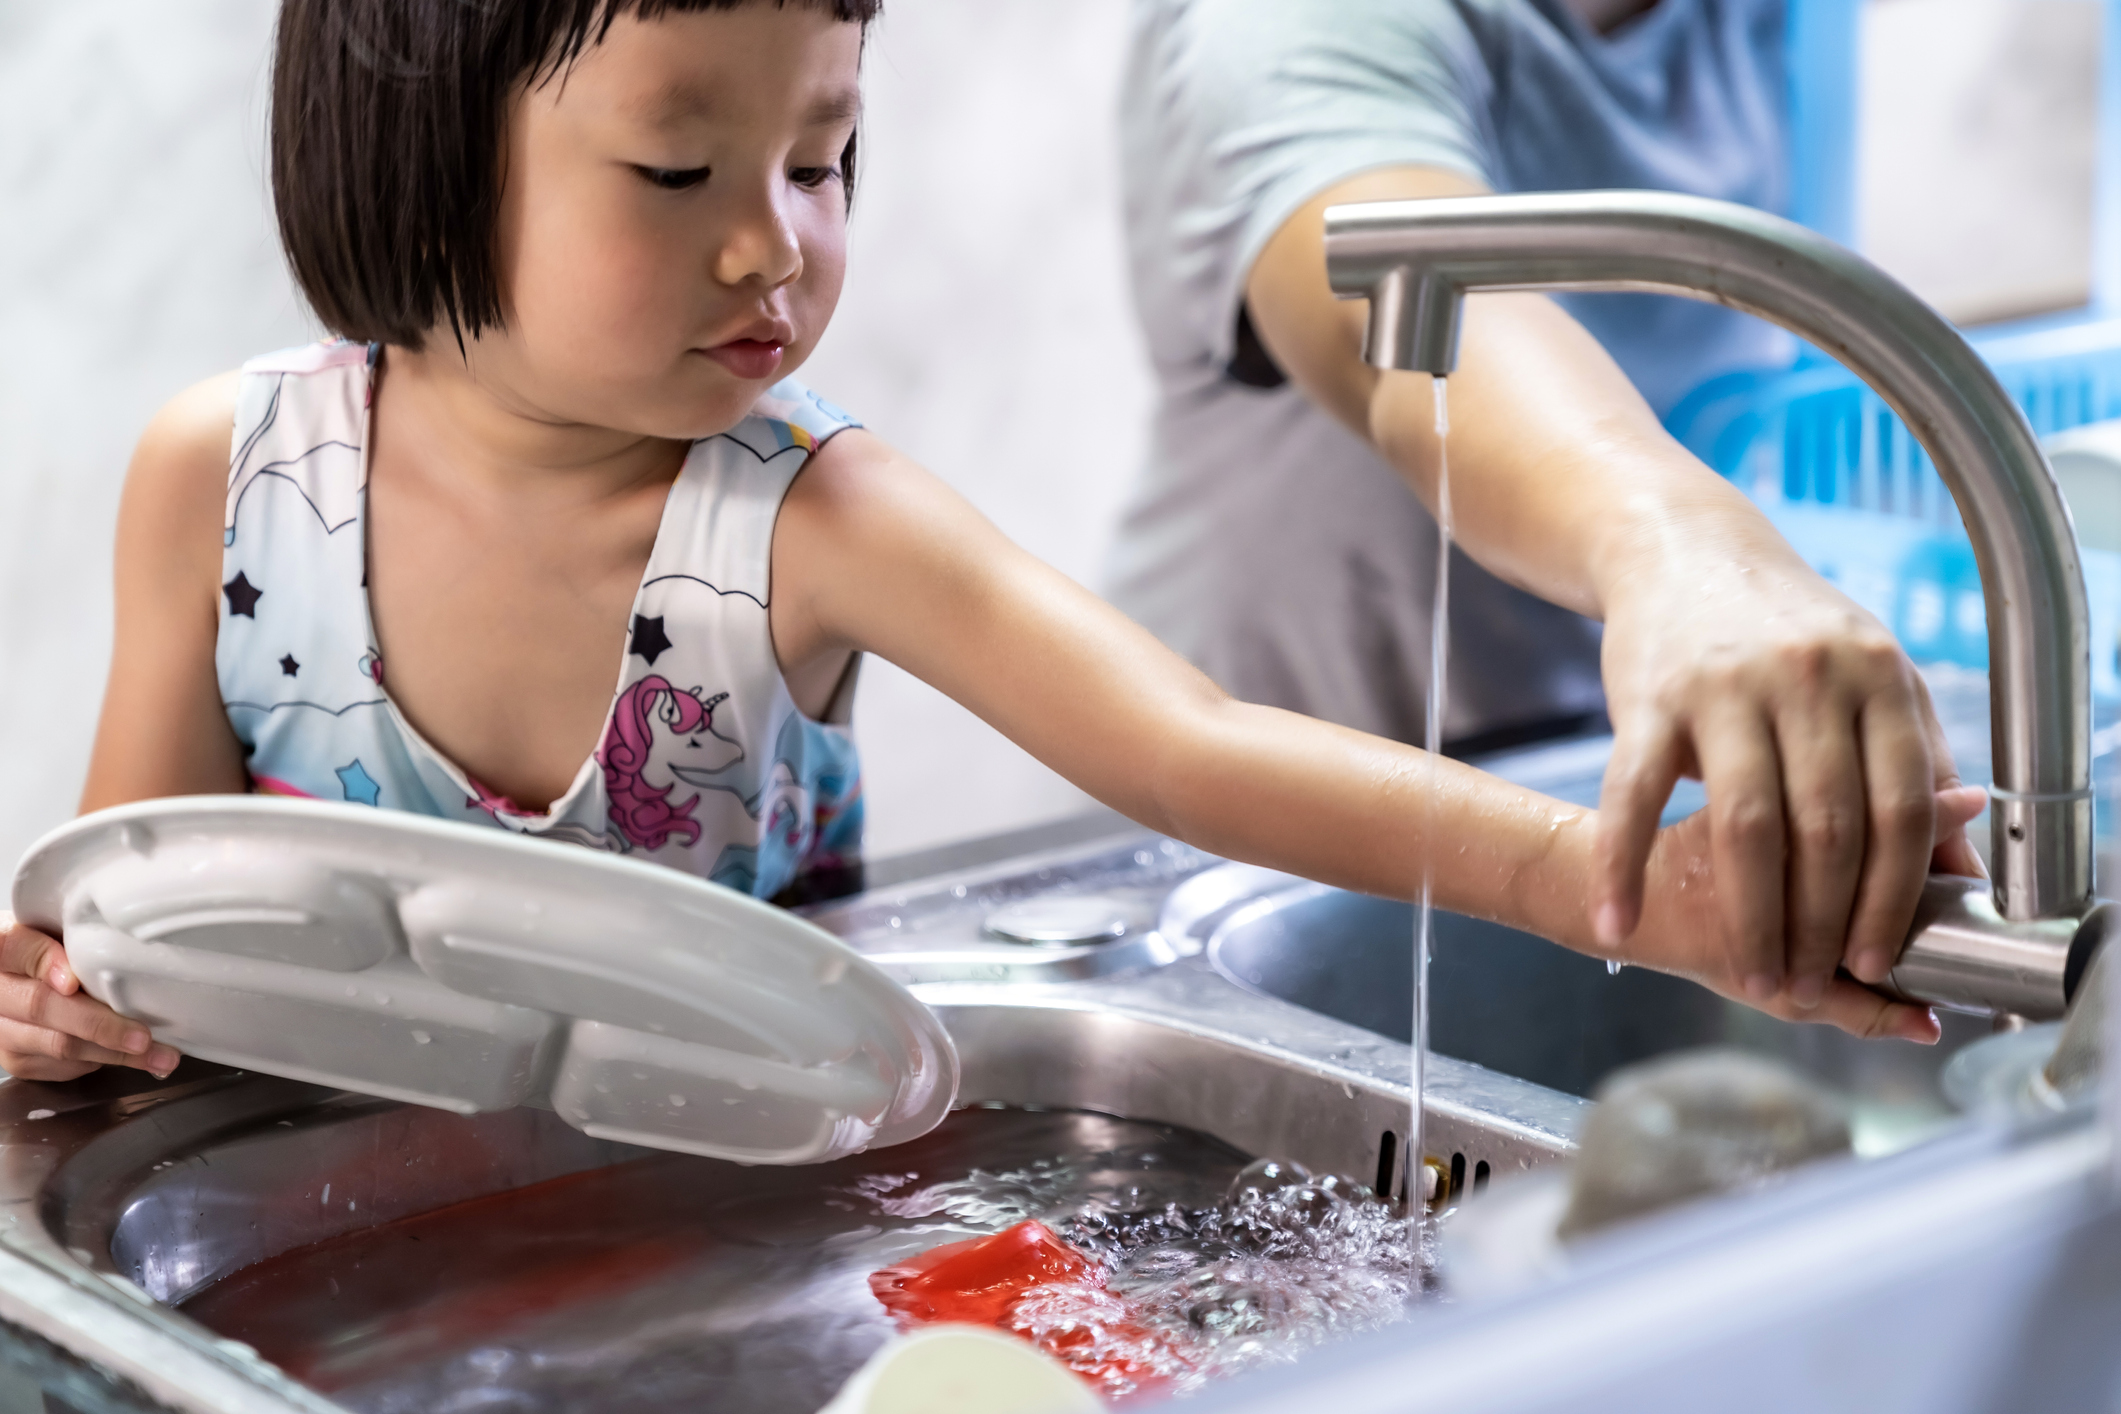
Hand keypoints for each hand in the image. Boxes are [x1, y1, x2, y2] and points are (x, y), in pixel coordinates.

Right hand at [0, 915, 179, 1080]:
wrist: (33, 978)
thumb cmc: (60, 947)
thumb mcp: (64, 929)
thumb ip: (77, 936)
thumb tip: (117, 951)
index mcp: (3, 946)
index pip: (15, 947)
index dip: (44, 963)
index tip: (72, 982)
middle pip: (41, 1007)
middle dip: (100, 1025)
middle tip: (143, 1036)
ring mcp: (3, 1029)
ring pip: (57, 1045)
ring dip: (114, 1054)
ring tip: (158, 1056)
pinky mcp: (17, 1059)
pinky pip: (61, 1066)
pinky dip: (103, 1061)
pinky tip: (133, 1057)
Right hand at [1591, 553, 1977, 1013]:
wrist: (1683, 551)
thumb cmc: (1787, 630)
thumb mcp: (1871, 679)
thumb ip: (1917, 770)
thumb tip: (1963, 876)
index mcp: (1877, 678)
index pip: (1898, 808)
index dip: (1892, 896)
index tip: (1876, 960)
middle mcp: (1808, 678)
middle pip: (1826, 829)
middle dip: (1821, 924)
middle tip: (1809, 984)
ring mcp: (1724, 687)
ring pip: (1745, 825)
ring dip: (1750, 915)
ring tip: (1752, 973)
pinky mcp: (1648, 698)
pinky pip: (1634, 796)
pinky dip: (1624, 865)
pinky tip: (1618, 918)